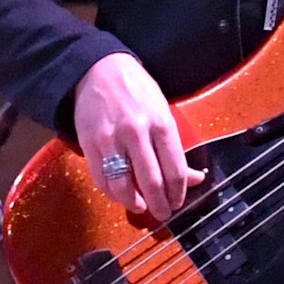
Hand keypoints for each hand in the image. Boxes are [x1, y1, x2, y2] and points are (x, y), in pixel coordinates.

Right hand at [73, 52, 205, 227]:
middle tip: (164, 214)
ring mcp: (111, 140)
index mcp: (161, 123)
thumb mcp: (163, 112)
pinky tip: (121, 194)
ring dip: (134, 204)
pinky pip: (101, 179)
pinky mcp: (90, 144)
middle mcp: (136, 133)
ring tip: (141, 207)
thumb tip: (194, 179)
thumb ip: (175, 147)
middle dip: (160, 204)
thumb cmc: (136, 90)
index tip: (178, 202)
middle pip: (151, 182)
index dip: (178, 193)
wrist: (98, 70)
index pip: (174, 169)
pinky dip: (112, 193)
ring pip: (123, 186)